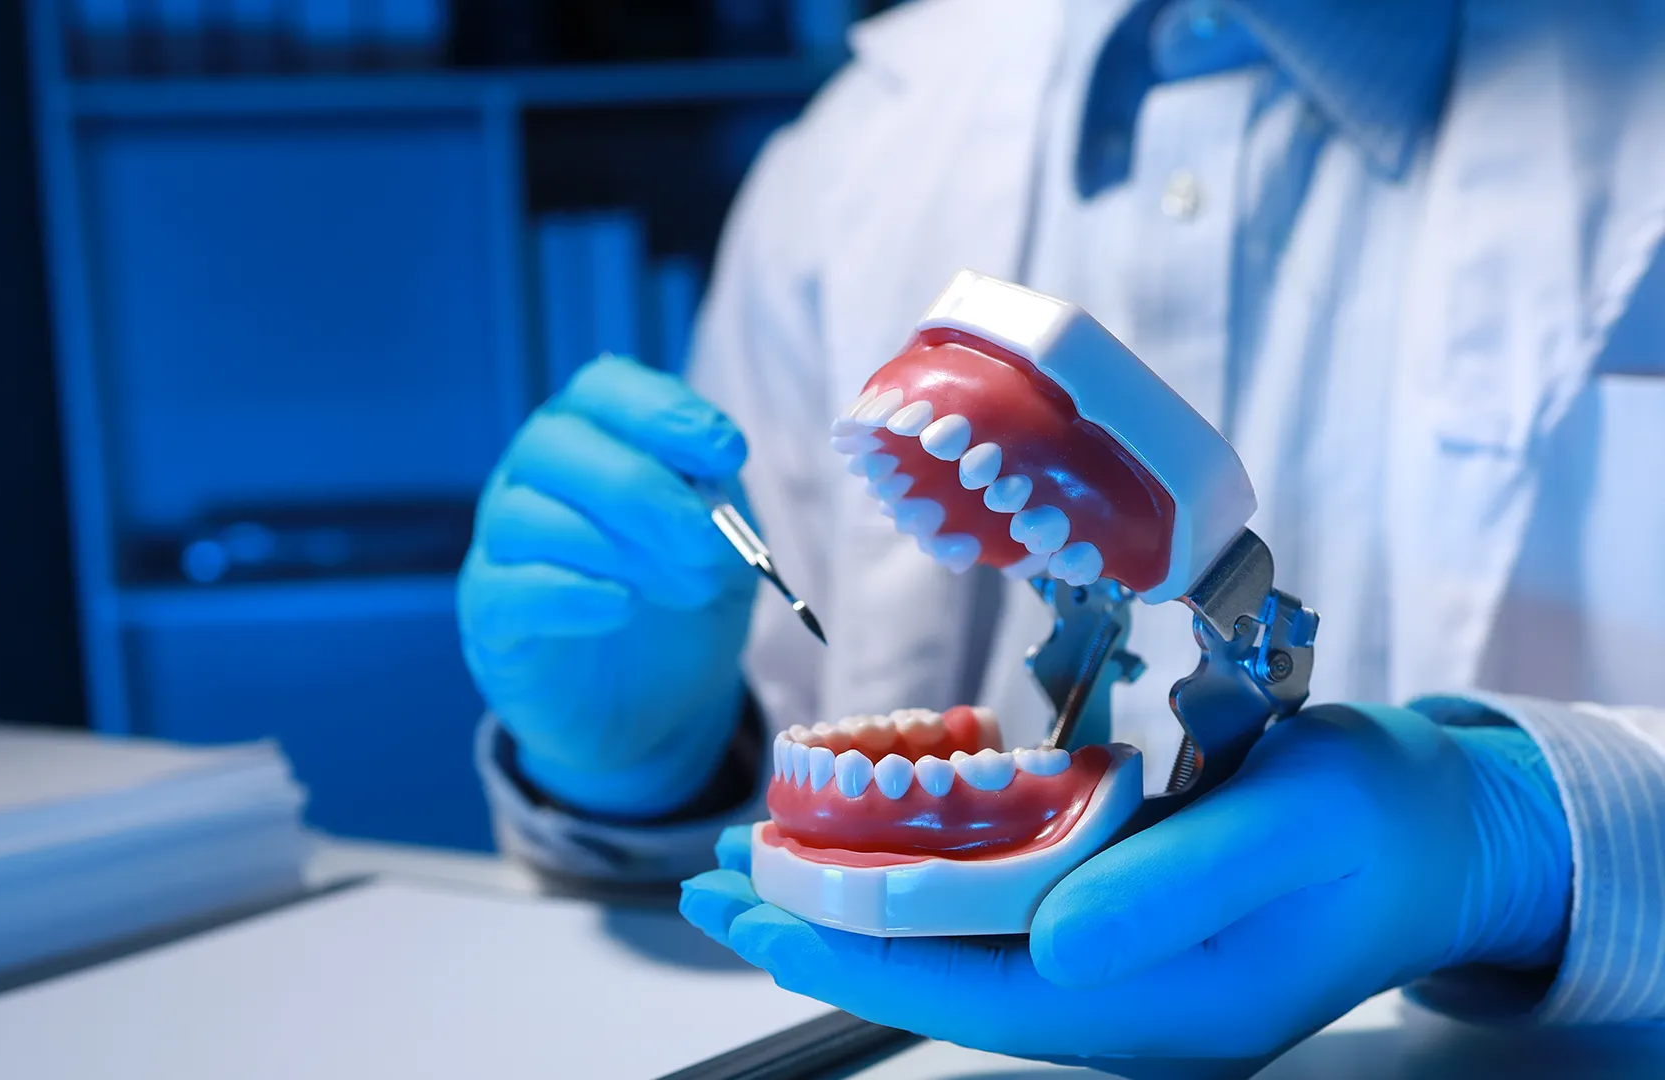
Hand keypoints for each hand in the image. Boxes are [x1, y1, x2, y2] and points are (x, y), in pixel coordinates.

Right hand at [459, 355, 757, 817]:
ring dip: (617, 549)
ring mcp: (502, 544)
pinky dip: (570, 593)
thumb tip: (713, 471)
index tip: (726, 451)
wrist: (653, 705)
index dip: (662, 410)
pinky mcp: (489, 614)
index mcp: (593, 439)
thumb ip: (718, 501)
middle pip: (554, 443)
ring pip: (527, 514)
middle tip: (702, 540)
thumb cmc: (679, 602)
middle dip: (640, 487)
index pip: (604, 389)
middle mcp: (533, 477)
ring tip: (683, 587)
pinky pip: (508, 588)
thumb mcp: (721, 544)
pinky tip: (622, 608)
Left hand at [681, 705, 1570, 1073]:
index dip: (846, 944)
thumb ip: (1172, 891)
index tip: (751, 900)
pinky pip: (991, 916)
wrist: (1442, 833)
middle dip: (817, 929)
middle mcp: (1117, 1010)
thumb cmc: (1374, 823)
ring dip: (852, 901)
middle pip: (934, 977)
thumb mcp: (1288, 831)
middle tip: (709, 882)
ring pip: (951, 947)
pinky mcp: (1115, 929)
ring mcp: (1114, 975)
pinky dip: (917, 878)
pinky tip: (864, 841)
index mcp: (1155, 1012)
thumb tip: (1051, 946)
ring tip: (757, 859)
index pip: (961, 990)